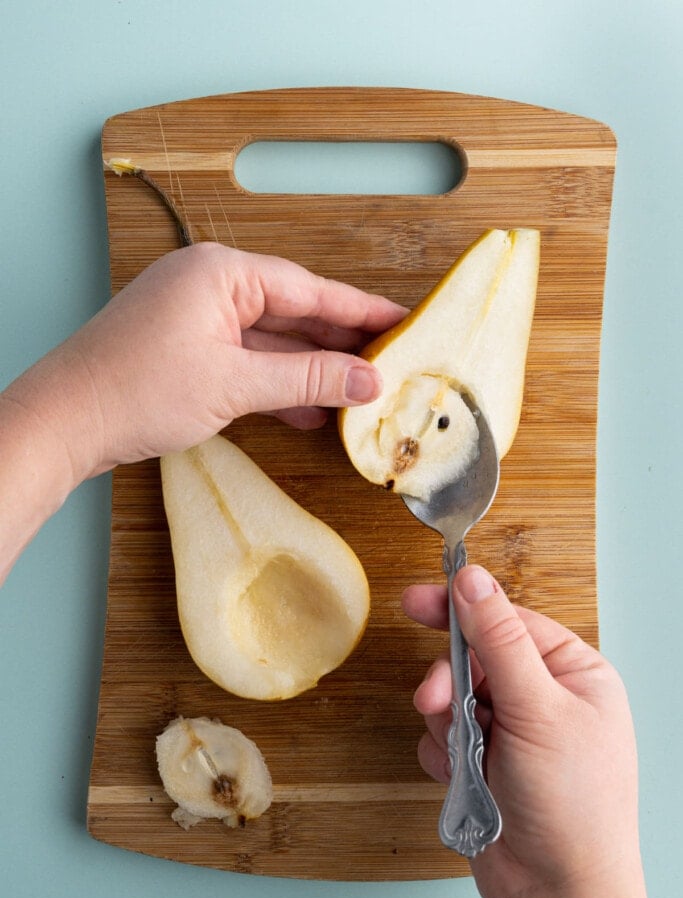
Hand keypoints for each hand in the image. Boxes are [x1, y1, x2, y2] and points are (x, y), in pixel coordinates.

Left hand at [0, 243, 404, 582]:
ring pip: (272, 340)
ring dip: (311, 369)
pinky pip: (247, 360)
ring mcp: (197, 317)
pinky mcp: (188, 348)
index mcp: (223, 273)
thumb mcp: (235, 384)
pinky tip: (310, 412)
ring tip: (359, 392)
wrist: (67, 421)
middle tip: (391, 363)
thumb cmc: (138, 390)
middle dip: (340, 343)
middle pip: (294, 311)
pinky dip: (277, 384)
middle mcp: (212, 284)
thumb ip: (307, 379)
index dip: (362, 311)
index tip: (405, 323)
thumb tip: (368, 380)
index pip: (311, 289)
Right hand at [403, 566, 661, 897]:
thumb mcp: (537, 709)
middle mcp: (546, 699)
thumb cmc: (573, 805)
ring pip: (453, 699)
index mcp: (574, 674)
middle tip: (435, 701)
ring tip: (467, 757)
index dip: (461, 610)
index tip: (415, 601)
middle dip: (450, 683)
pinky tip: (463, 780)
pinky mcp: (487, 765)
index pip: (508, 621)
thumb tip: (473, 580)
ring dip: (449, 725)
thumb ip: (499, 640)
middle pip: (474, 660)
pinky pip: (445, 739)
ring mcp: (515, 734)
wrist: (557, 894)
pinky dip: (445, 756)